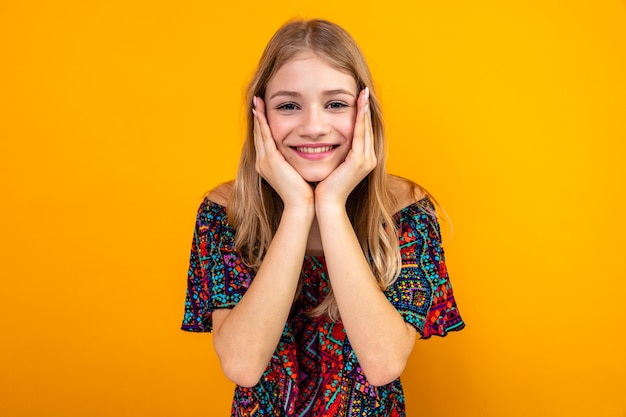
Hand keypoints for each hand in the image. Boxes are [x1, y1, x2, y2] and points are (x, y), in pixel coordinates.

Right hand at [253, 96, 313, 209]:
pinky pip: (265, 137)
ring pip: (260, 133)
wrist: (301, 206)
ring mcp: (265, 161)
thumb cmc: (304, 192)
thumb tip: (307, 152)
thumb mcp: (297, 173)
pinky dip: (263, 123)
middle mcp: (262, 162)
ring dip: (258, 116)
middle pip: (258, 134)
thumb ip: (296, 162)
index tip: (263, 111)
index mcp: (268, 165)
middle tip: (257, 100)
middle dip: (258, 117)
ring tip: (257, 101)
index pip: (264, 140)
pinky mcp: (271, 160)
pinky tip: (261, 111)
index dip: (263, 125)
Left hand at [314, 87, 375, 208]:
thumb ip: (336, 153)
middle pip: (369, 128)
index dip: (363, 116)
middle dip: (366, 109)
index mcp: (364, 160)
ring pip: (366, 129)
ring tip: (363, 94)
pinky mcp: (359, 161)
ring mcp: (366, 160)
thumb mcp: (334, 165)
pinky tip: (359, 107)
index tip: (360, 100)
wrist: (327, 203)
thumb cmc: (326, 186)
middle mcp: (369, 159)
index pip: (364, 133)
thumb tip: (327, 141)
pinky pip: (360, 134)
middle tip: (364, 91)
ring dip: (364, 110)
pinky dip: (360, 119)